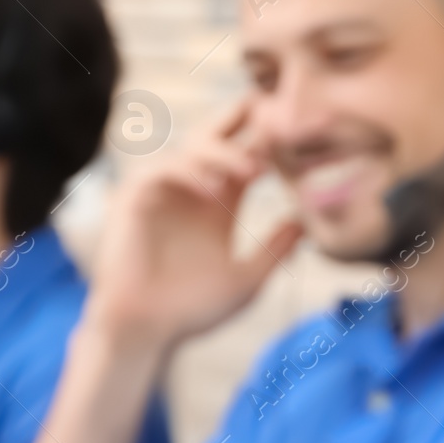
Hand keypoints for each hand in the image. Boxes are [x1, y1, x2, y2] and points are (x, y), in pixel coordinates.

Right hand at [84, 99, 301, 351]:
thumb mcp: (247, 279)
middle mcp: (194, 188)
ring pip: (192, 147)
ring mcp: (163, 190)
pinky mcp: (135, 198)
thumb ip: (275, 250)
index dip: (269, 142)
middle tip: (271, 112)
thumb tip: (308, 224)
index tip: (301, 135)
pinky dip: (188, 173)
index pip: (246, 156)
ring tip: (254, 170)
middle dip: (240, 117)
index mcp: (221, 202)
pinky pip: (161, 169)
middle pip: (217, 135)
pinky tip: (213, 190)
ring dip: (224, 154)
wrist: (147, 330)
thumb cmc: (193, 310)